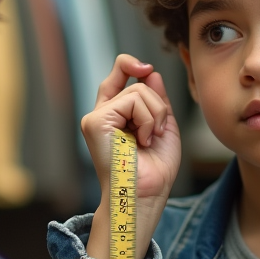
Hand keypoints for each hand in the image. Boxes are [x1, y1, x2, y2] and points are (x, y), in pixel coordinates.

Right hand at [81, 54, 181, 258]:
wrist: (147, 194)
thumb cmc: (155, 170)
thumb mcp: (163, 126)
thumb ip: (157, 99)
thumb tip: (150, 72)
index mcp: (115, 115)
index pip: (118, 76)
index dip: (130, 64)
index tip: (146, 68)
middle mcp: (103, 114)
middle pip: (136, 83)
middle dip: (159, 105)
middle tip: (158, 132)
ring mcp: (96, 117)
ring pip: (137, 90)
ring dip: (156, 115)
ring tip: (149, 140)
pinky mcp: (95, 121)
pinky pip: (131, 99)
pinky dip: (147, 120)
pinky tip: (142, 140)